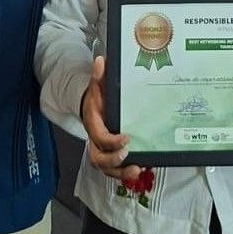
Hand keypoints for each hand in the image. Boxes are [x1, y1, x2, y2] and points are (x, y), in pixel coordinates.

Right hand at [81, 56, 142, 181]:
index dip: (111, 141)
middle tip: (128, 155)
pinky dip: (124, 172)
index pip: (99, 136)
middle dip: (113, 160)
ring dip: (120, 172)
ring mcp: (102, 151)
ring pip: (106, 168)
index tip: (126, 138)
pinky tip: (141, 168)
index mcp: (93, 125)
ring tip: (137, 169)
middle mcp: (95, 141)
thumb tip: (101, 61)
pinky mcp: (110, 156)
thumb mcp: (97, 87)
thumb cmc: (97, 100)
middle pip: (99, 158)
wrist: (91, 109)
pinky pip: (114, 169)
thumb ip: (99, 76)